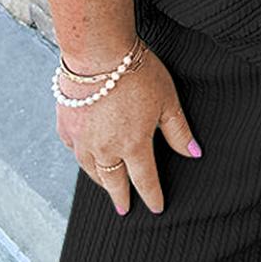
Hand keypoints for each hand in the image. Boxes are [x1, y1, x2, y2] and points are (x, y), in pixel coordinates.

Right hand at [56, 47, 199, 214]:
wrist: (97, 52)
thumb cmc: (136, 72)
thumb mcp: (167, 101)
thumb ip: (178, 131)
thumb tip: (194, 153)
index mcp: (133, 145)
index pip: (145, 180)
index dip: (152, 196)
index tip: (155, 208)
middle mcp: (105, 147)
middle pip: (113, 181)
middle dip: (120, 197)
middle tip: (124, 209)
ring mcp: (82, 138)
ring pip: (90, 168)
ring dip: (100, 179)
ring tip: (106, 185)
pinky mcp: (66, 123)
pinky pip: (72, 149)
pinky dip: (80, 156)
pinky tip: (83, 156)